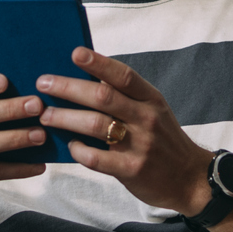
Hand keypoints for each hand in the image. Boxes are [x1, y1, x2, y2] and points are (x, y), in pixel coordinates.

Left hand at [39, 48, 213, 214]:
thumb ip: (126, 97)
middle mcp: (146, 118)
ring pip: (95, 125)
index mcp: (151, 99)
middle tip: (43, 84)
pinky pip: (96, 158)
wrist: (189, 178)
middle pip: (102, 96)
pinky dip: (78, 150)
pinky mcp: (131, 170)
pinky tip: (70, 145)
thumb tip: (86, 80)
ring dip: (65, 117)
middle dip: (68, 88)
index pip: (123, 75)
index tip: (74, 53)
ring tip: (46, 115)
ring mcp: (139, 145)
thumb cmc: (163, 140)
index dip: (98, 63)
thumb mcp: (153, 111)